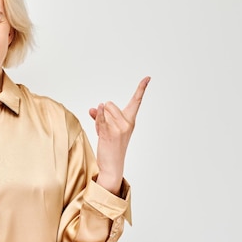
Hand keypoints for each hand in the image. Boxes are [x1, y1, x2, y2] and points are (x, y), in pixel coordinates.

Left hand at [89, 76, 150, 193]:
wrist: (111, 164)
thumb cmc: (110, 146)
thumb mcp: (107, 128)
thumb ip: (101, 116)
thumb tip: (93, 108)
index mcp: (130, 120)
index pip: (136, 101)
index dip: (141, 88)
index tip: (148, 77)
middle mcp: (127, 122)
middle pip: (109, 104)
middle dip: (103, 112)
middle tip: (105, 127)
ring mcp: (120, 127)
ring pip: (103, 110)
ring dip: (98, 119)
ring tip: (103, 132)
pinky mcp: (111, 132)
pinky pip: (100, 117)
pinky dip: (96, 119)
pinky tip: (99, 130)